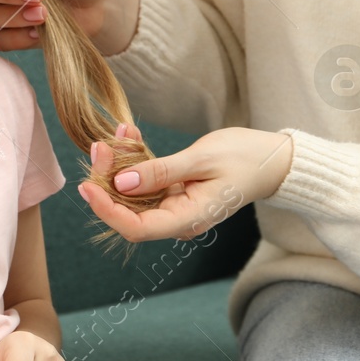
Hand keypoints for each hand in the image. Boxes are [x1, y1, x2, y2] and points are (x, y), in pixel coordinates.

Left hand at [77, 123, 294, 241]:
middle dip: (108, 179)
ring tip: (118, 132)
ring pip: (134, 193)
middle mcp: (177, 220)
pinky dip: (136, 159)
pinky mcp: (175, 192)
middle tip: (100, 145)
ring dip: (120, 164)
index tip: (86, 185)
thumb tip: (121, 183)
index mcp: (187, 220)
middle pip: (129, 210)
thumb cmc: (244, 158)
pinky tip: (130, 134)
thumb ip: (161, 172)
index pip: (135, 228)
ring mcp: (176, 207)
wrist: (273, 159)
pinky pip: (147, 180)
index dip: (106, 210)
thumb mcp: (201, 160)